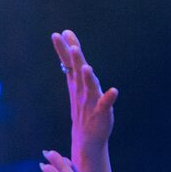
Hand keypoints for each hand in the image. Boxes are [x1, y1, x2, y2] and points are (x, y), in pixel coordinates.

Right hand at [51, 30, 117, 156]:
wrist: (86, 137)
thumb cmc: (83, 107)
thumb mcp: (77, 84)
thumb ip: (74, 66)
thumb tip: (71, 45)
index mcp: (76, 84)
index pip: (68, 64)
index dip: (62, 49)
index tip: (57, 34)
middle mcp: (81, 91)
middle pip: (77, 73)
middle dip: (75, 61)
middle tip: (72, 48)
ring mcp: (90, 102)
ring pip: (89, 88)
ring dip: (88, 78)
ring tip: (87, 67)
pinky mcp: (101, 113)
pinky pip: (105, 105)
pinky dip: (109, 98)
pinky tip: (114, 91)